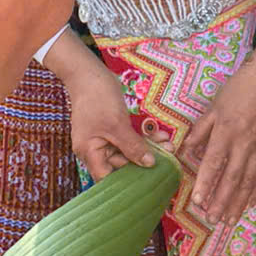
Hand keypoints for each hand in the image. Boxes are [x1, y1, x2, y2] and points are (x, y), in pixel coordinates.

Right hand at [53, 42, 154, 181]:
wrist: (88, 72)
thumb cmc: (97, 99)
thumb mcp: (117, 125)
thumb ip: (133, 147)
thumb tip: (149, 164)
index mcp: (90, 152)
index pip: (107, 177)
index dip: (126, 183)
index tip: (147, 183)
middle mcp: (95, 149)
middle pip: (121, 164)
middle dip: (144, 160)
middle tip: (167, 158)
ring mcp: (103, 138)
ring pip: (128, 150)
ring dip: (147, 147)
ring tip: (167, 145)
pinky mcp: (112, 128)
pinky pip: (128, 138)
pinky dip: (142, 137)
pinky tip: (159, 135)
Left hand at [181, 26, 255, 223]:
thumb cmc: (237, 91)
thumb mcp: (213, 107)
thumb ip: (200, 131)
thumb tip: (185, 151)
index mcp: (226, 132)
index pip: (214, 162)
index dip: (206, 183)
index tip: (198, 201)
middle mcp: (244, 144)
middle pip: (232, 178)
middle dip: (222, 201)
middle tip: (212, 219)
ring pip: (249, 181)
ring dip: (239, 203)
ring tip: (229, 220)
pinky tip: (249, 205)